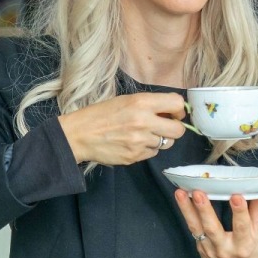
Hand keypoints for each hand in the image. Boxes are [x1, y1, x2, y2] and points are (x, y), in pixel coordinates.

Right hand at [57, 92, 185, 164]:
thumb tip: (171, 112)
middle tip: (164, 126)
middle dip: (174, 128)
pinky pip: (152, 153)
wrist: (79, 135)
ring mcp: (140, 141)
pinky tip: (133, 143)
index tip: (174, 113)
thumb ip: (149, 104)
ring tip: (144, 134)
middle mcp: (144, 121)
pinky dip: (147, 149)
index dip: (179, 110)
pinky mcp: (135, 156)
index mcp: (142, 102)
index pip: (177, 104)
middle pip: (179, 130)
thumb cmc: (101, 114)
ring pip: (167, 143)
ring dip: (160, 139)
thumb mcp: (126, 100)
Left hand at [174, 189, 257, 257]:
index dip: (240, 212)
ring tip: (181, 193)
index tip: (236, 196)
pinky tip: (183, 200)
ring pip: (197, 228)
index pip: (242, 227)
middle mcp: (225, 249)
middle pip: (213, 228)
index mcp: (244, 246)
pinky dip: (188, 215)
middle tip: (199, 192)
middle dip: (205, 209)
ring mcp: (210, 250)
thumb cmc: (252, 254)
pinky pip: (193, 230)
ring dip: (187, 209)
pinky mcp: (200, 249)